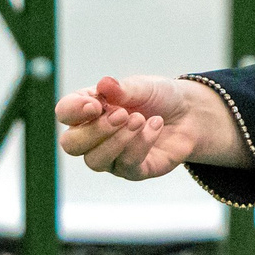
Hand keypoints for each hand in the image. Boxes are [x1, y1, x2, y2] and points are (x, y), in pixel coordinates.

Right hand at [55, 74, 241, 180]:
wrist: (190, 114)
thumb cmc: (159, 97)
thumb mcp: (143, 86)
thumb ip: (122, 88)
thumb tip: (104, 85)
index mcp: (89, 110)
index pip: (65, 113)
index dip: (73, 111)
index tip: (95, 104)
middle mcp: (94, 136)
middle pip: (71, 145)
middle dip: (94, 131)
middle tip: (122, 114)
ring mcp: (112, 156)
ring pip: (95, 161)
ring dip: (118, 140)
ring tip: (141, 119)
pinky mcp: (133, 170)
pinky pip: (127, 165)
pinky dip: (141, 145)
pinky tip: (155, 126)